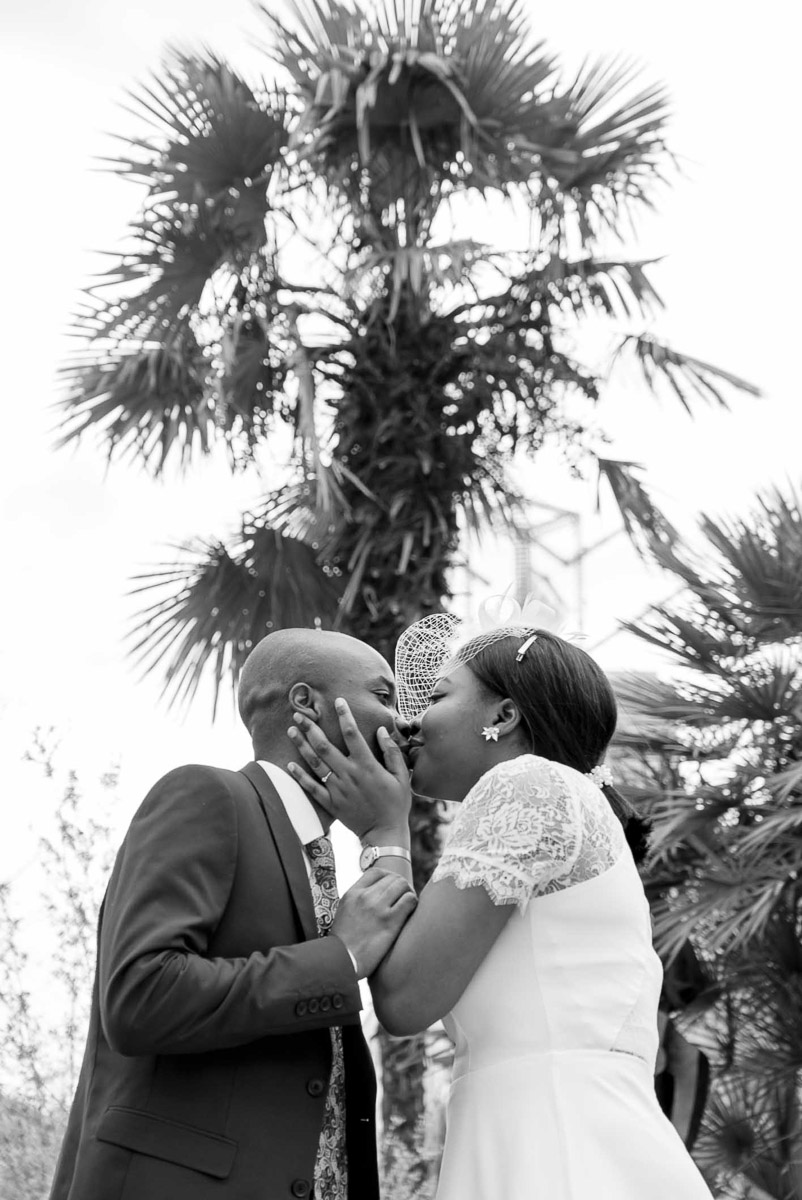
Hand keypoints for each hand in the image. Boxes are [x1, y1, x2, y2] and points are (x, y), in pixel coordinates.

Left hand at [287, 699, 411, 842]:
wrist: (385, 833)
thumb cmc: (396, 804)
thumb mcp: (402, 776)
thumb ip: (391, 752)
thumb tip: (381, 730)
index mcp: (367, 766)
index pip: (353, 734)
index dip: (344, 716)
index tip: (338, 701)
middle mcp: (349, 774)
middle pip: (325, 746)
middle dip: (311, 728)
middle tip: (299, 714)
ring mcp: (338, 789)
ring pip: (315, 763)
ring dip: (301, 746)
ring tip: (291, 731)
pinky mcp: (331, 803)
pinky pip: (312, 787)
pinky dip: (300, 776)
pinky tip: (289, 764)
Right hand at [331, 869, 416, 977]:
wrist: (341, 961)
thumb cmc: (343, 944)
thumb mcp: (344, 913)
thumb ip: (358, 901)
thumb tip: (376, 895)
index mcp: (352, 894)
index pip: (376, 872)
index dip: (388, 877)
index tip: (393, 887)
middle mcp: (365, 896)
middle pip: (393, 878)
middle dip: (401, 886)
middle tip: (404, 897)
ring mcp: (378, 907)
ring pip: (403, 885)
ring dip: (409, 893)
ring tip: (408, 904)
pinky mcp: (389, 921)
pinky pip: (409, 900)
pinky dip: (413, 903)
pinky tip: (410, 912)